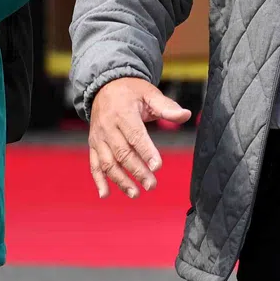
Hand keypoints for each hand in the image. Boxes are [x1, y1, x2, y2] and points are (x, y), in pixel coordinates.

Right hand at [87, 76, 190, 198]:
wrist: (105, 86)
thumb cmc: (131, 92)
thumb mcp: (149, 94)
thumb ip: (167, 106)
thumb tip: (186, 115)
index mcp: (123, 113)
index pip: (135, 134)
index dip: (146, 151)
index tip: (157, 166)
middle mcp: (107, 126)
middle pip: (122, 152)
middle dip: (137, 170)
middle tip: (151, 185)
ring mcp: (99, 137)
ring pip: (107, 162)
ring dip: (120, 179)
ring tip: (135, 193)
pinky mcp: (94, 145)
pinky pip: (94, 164)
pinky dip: (98, 180)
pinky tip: (105, 194)